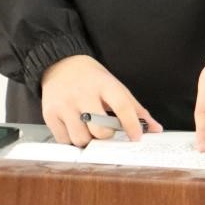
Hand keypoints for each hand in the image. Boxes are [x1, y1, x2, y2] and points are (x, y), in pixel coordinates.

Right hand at [39, 54, 161, 146]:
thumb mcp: (114, 86)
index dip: (132, 124)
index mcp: (103, 84)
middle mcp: (83, 93)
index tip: (136, 137)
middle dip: (106, 135)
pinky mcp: (49, 113)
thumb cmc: (91, 78)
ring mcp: (64, 104)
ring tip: (88, 129)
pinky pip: (64, 140)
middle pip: (100, 129)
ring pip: (81, 138)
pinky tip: (74, 127)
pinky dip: (71, 139)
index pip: (122, 106)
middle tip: (105, 129)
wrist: (59, 64)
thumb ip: (135, 109)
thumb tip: (155, 129)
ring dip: (88, 140)